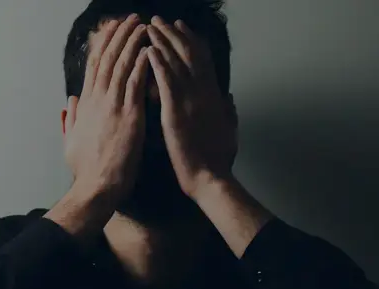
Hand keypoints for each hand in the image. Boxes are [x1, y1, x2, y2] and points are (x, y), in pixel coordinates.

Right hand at [64, 15, 151, 203]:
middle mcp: (97, 100)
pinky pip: (136, 83)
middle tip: (130, 18)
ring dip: (132, 42)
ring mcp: (112, 106)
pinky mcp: (128, 116)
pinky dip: (142, 64)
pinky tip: (149, 49)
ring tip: (142, 25)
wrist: (96, 188)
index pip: (93, 67)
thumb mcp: (70, 141)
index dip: (102, 46)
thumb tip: (68, 103)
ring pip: (121, 65)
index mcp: (86, 105)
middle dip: (119, 36)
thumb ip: (70, 119)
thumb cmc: (86, 171)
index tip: (110, 30)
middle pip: (107, 59)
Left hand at [146, 17, 236, 199]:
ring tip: (150, 27)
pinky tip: (148, 50)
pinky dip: (158, 64)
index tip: (181, 28)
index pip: (203, 60)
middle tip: (160, 20)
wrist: (210, 178)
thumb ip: (229, 111)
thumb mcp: (230, 130)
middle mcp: (204, 93)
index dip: (192, 41)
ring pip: (177, 63)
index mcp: (214, 96)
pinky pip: (166, 82)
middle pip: (189, 54)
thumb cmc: (219, 160)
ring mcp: (191, 101)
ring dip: (163, 42)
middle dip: (173, 34)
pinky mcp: (176, 112)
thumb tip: (229, 96)